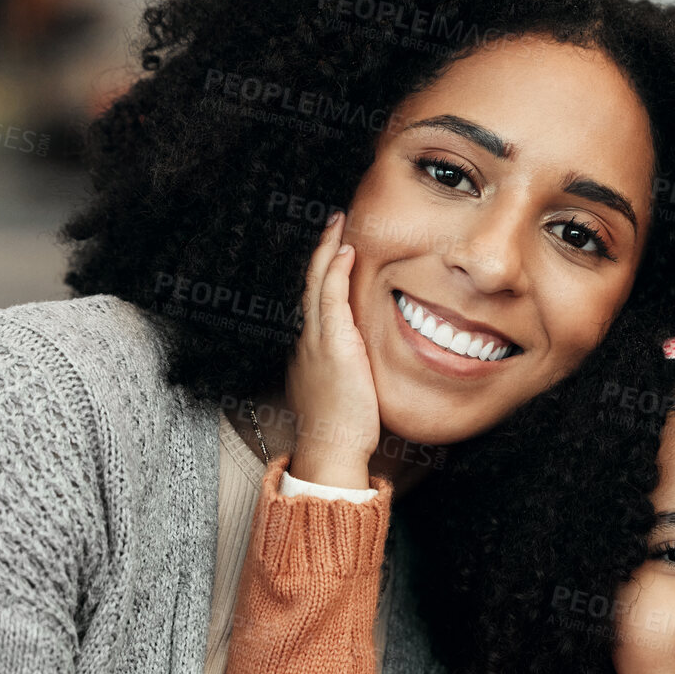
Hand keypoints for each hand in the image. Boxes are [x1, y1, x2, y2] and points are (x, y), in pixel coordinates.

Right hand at [285, 212, 378, 488]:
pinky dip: (334, 272)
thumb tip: (365, 363)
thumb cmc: (342, 430)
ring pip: (316, 285)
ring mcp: (317, 341)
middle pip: (311, 284)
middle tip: (332, 224)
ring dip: (326, 251)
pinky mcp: (332, 345)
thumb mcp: (346, 391)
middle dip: (321, 252)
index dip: (324, 274)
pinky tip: (344, 251)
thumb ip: (352, 370)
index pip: (318, 302)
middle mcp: (310, 340)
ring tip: (337, 224)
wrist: (333, 448)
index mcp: (314, 350)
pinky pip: (329, 298)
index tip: (336, 252)